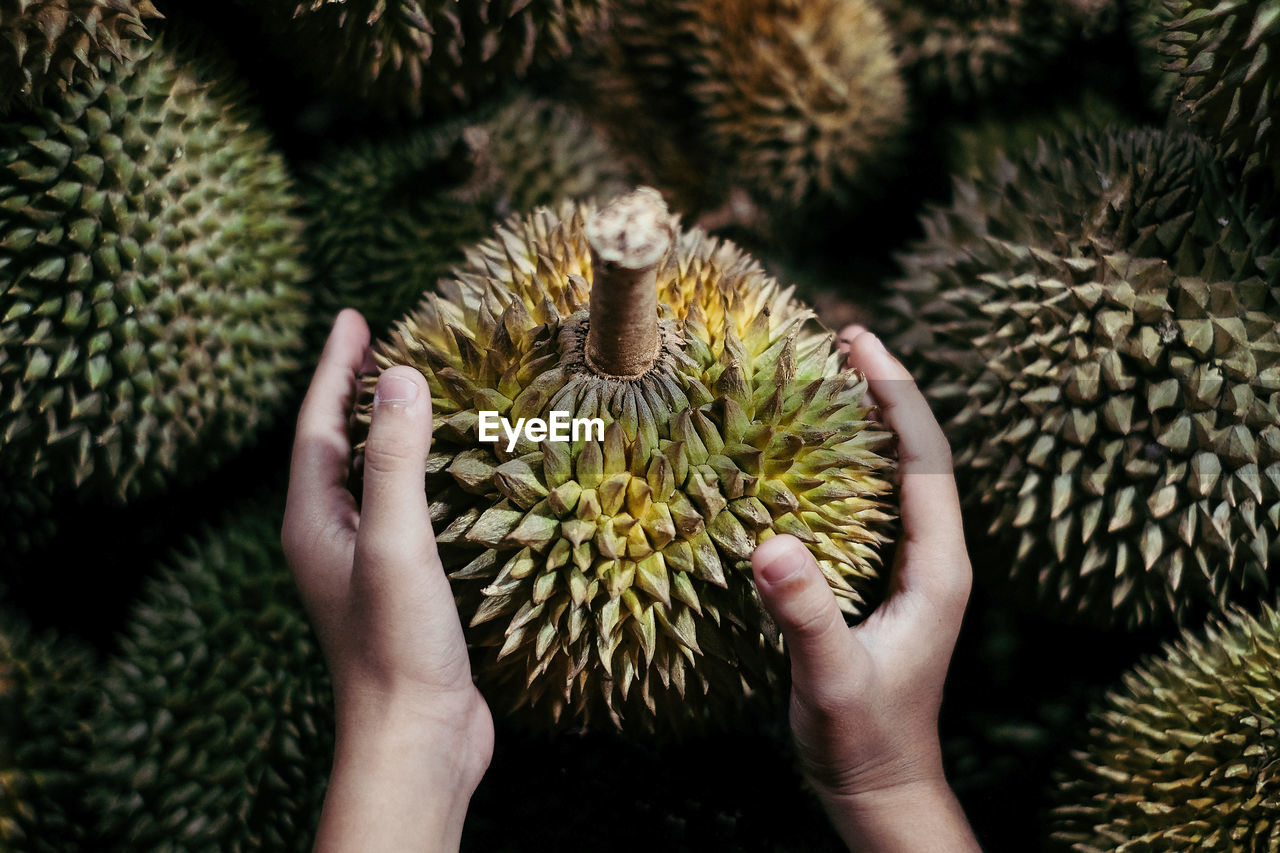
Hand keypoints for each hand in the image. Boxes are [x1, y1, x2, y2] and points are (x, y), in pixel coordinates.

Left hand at [282, 309, 492, 851]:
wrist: (416, 738)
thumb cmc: (397, 646)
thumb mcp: (397, 542)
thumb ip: (395, 460)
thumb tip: (401, 376)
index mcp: (314, 522)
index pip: (318, 424)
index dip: (335, 366)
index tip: (355, 316)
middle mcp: (331, 538)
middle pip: (338, 445)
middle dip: (356, 391)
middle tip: (382, 343)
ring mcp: (365, 563)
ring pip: (371, 478)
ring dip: (388, 431)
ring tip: (416, 394)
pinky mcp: (401, 586)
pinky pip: (403, 508)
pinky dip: (420, 474)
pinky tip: (453, 474)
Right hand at [751, 328, 978, 850]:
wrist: (881, 787)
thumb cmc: (863, 739)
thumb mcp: (831, 678)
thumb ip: (806, 616)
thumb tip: (770, 545)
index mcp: (938, 570)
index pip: (927, 461)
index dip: (897, 395)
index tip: (860, 343)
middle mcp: (934, 561)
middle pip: (919, 455)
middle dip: (886, 394)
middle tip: (841, 341)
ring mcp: (914, 573)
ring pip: (899, 478)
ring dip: (871, 425)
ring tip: (828, 381)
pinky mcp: (888, 586)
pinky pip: (874, 507)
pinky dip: (851, 467)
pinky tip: (812, 459)